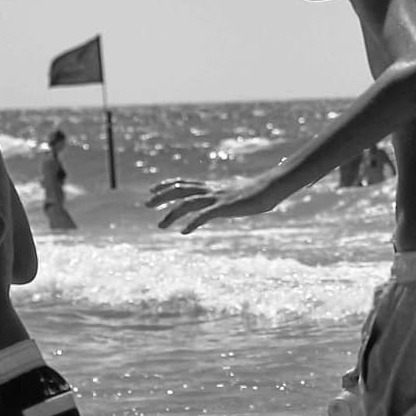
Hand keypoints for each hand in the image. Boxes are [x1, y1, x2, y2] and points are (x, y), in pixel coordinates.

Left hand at [146, 177, 277, 233]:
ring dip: (172, 214)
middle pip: (180, 190)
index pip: (184, 183)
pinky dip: (192, 223)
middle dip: (161, 197)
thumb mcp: (235, 195)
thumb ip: (223, 200)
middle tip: (146, 204)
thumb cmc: (256, 193)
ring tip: (161, 226)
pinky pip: (205, 215)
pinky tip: (184, 231)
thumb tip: (220, 205)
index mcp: (212, 187)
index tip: (152, 190)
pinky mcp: (225, 207)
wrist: (270, 188)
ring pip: (187, 203)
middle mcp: (210, 190)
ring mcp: (216, 198)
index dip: (167, 185)